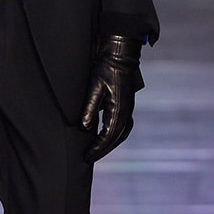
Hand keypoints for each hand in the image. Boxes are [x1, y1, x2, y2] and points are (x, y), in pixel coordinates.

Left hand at [80, 35, 143, 163]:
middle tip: (89, 157)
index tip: (87, 156)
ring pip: (121, 134)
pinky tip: (106, 137)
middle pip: (116, 139)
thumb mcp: (94, 88)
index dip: (97, 148)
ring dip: (109, 144)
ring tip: (96, 151)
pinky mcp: (126, 106)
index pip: (108, 136)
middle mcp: (126, 113)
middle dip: (103, 150)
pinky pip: (122, 127)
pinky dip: (114, 136)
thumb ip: (90, 108)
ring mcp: (128, 109)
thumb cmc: (106, 69)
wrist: (120, 55)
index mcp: (119, 110)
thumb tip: (85, 127)